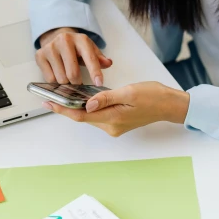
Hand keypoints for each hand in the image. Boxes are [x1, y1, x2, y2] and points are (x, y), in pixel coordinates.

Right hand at [36, 27, 112, 86]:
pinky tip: (58, 74)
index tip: (99, 84)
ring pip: (61, 78)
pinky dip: (55, 82)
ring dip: (66, 83)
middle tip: (79, 84)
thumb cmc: (76, 47)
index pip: (90, 58)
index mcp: (80, 39)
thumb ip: (100, 58)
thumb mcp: (90, 49)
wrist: (56, 36)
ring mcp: (50, 48)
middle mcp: (64, 41)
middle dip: (77, 83)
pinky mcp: (40, 55)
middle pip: (73, 73)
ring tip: (68, 78)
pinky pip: (50, 79)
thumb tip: (108, 63)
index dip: (95, 72)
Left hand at [42, 82, 189, 136]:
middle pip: (83, 117)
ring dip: (77, 107)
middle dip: (67, 107)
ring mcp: (115, 126)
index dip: (63, 110)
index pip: (81, 115)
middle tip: (51, 97)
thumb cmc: (153, 96)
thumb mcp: (128, 92)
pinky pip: (98, 115)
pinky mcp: (118, 122)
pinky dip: (89, 108)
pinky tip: (83, 99)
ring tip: (63, 96)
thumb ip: (106, 98)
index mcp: (113, 119)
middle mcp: (112, 126)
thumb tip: (87, 104)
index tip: (49, 104)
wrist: (169, 104)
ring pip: (90, 116)